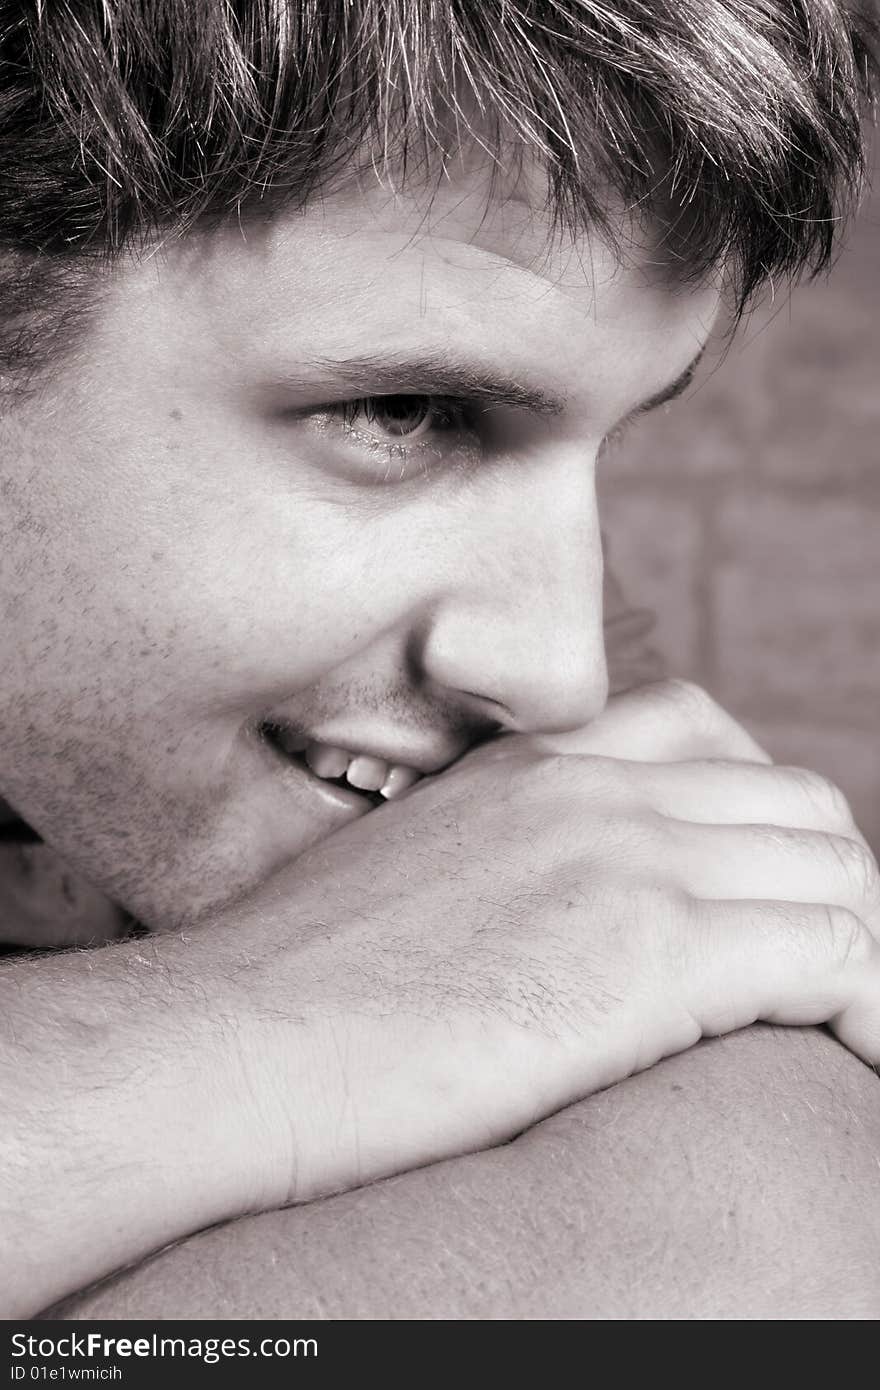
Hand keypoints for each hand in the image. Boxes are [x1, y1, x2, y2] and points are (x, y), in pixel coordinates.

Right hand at [210, 680, 879, 1207]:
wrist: (234, 1038)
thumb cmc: (295, 990)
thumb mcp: (407, 879)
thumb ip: (495, 867)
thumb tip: (549, 921)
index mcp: (531, 769)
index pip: (707, 738)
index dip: (760, 818)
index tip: (762, 897)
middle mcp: (590, 791)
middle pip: (795, 800)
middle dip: (831, 882)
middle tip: (820, 971)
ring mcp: (624, 860)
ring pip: (834, 868)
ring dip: (861, 944)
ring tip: (847, 1020)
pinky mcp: (649, 955)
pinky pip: (837, 954)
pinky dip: (873, 1002)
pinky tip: (859, 1053)